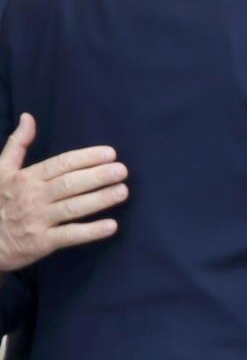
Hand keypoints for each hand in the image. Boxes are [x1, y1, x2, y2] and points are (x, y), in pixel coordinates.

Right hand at [0, 113, 127, 271]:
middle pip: (69, 183)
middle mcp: (34, 197)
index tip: (110, 153)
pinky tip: (112, 226)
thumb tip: (28, 117)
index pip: (61, 164)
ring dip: (99, 199)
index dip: (86, 158)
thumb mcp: (2, 169)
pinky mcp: (42, 243)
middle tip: (122, 171)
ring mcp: (38, 220)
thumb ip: (17, 143)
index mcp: (27, 177)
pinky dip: (91, 232)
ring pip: (73, 208)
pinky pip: (69, 236)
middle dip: (97, 176)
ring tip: (122, 192)